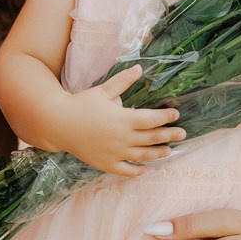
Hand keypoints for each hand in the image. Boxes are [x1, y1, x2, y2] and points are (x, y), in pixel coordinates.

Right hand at [50, 66, 182, 177]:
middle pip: (152, 138)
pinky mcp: (106, 164)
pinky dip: (137, 171)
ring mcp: (115, 153)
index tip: (175, 115)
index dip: (166, 117)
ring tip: (169, 151)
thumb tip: (139, 68)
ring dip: (158, 153)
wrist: (58, 124)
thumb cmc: (81, 104)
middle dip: (169, 135)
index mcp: (123, 119)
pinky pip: (126, 171)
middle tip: (182, 134)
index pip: (152, 119)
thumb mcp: (103, 90)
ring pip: (143, 156)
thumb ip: (123, 81)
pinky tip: (144, 169)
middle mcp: (122, 138)